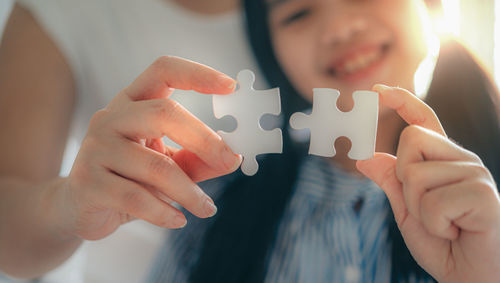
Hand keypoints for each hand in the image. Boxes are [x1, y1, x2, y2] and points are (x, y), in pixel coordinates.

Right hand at [56, 56, 240, 239]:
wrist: (78, 206)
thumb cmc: (129, 177)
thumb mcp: (168, 163)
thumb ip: (199, 158)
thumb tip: (235, 157)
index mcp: (132, 103)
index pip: (164, 71)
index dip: (198, 74)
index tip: (232, 87)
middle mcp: (111, 117)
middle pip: (163, 113)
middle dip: (204, 139)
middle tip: (230, 161)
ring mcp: (95, 148)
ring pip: (155, 166)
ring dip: (189, 191)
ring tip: (206, 208)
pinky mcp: (87, 182)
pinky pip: (136, 197)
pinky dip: (164, 212)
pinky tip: (178, 220)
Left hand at [357, 85, 499, 282]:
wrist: (471, 277)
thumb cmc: (443, 244)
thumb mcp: (407, 211)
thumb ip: (390, 182)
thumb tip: (363, 157)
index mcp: (443, 161)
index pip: (422, 121)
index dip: (402, 101)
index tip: (378, 90)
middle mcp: (461, 160)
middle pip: (410, 140)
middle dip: (404, 179)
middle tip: (426, 210)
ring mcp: (475, 174)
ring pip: (416, 173)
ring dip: (418, 209)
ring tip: (444, 224)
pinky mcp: (483, 194)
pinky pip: (433, 201)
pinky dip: (434, 224)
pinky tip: (457, 231)